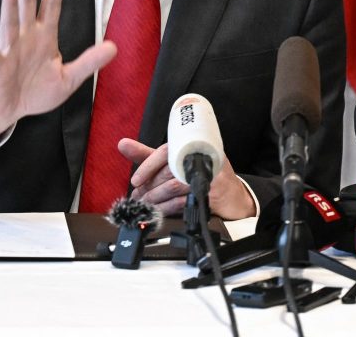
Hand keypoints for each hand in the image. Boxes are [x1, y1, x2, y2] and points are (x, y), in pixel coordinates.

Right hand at [0, 0, 116, 144]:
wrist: (10, 111)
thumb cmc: (36, 91)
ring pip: (10, 22)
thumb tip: (115, 47)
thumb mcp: (69, 78)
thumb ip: (89, 62)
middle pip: (27, 4)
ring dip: (9, 2)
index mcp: (44, 37)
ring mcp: (9, 51)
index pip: (51, 5)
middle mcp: (26, 38)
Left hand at [119, 138, 256, 219]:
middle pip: (167, 170)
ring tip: (146, 204)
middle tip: (137, 196)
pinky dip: (167, 208)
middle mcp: (201, 157)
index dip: (147, 164)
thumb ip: (151, 155)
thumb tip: (123, 144)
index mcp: (192, 145)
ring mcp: (208, 174)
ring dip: (156, 198)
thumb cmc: (203, 174)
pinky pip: (183, 201)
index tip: (135, 180)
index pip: (166, 150)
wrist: (232, 195)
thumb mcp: (178, 161)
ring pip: (174, 187)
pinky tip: (158, 211)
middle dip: (149, 186)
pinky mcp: (211, 193)